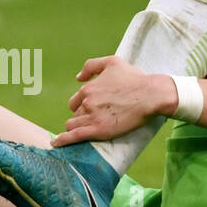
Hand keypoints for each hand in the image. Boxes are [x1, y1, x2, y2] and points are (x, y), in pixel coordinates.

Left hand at [50, 56, 175, 146]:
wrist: (151, 95)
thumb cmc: (134, 78)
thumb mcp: (112, 62)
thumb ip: (91, 66)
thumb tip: (78, 77)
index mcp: (88, 88)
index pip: (75, 102)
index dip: (82, 107)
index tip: (91, 111)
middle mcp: (87, 102)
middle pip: (75, 114)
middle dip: (82, 117)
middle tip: (95, 120)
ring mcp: (92, 117)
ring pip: (73, 125)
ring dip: (77, 128)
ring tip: (86, 131)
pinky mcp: (98, 130)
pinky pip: (74, 136)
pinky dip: (63, 141)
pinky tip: (56, 144)